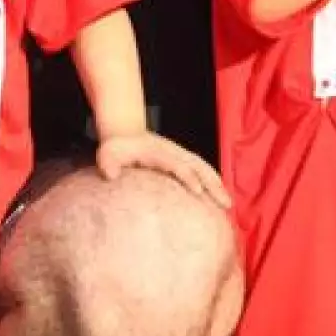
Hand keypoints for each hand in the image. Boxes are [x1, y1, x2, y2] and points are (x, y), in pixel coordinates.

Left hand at [95, 132, 231, 209]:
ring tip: (228, 203)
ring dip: (217, 183)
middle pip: (197, 166)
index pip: (176, 164)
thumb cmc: (116, 148)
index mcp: (157, 153)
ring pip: (203, 167)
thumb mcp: (107, 153)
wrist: (125, 132)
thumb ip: (108, 163)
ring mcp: (179, 154)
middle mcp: (173, 152)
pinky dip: (214, 179)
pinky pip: (202, 167)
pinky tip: (221, 193)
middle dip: (211, 184)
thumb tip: (111, 175)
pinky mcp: (182, 158)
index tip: (197, 191)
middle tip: (224, 203)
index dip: (187, 176)